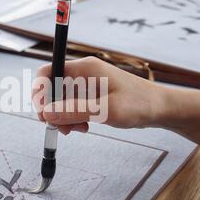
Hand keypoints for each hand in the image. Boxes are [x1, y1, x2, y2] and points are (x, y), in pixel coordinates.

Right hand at [32, 57, 168, 134]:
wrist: (161, 108)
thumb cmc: (139, 104)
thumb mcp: (106, 110)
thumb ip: (74, 111)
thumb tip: (46, 114)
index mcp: (85, 69)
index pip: (48, 72)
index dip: (39, 91)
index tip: (42, 113)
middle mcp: (83, 74)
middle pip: (52, 89)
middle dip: (52, 109)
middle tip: (61, 127)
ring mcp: (87, 85)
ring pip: (61, 100)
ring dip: (63, 117)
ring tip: (77, 130)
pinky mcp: (91, 96)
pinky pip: (72, 106)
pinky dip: (73, 118)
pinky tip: (84, 127)